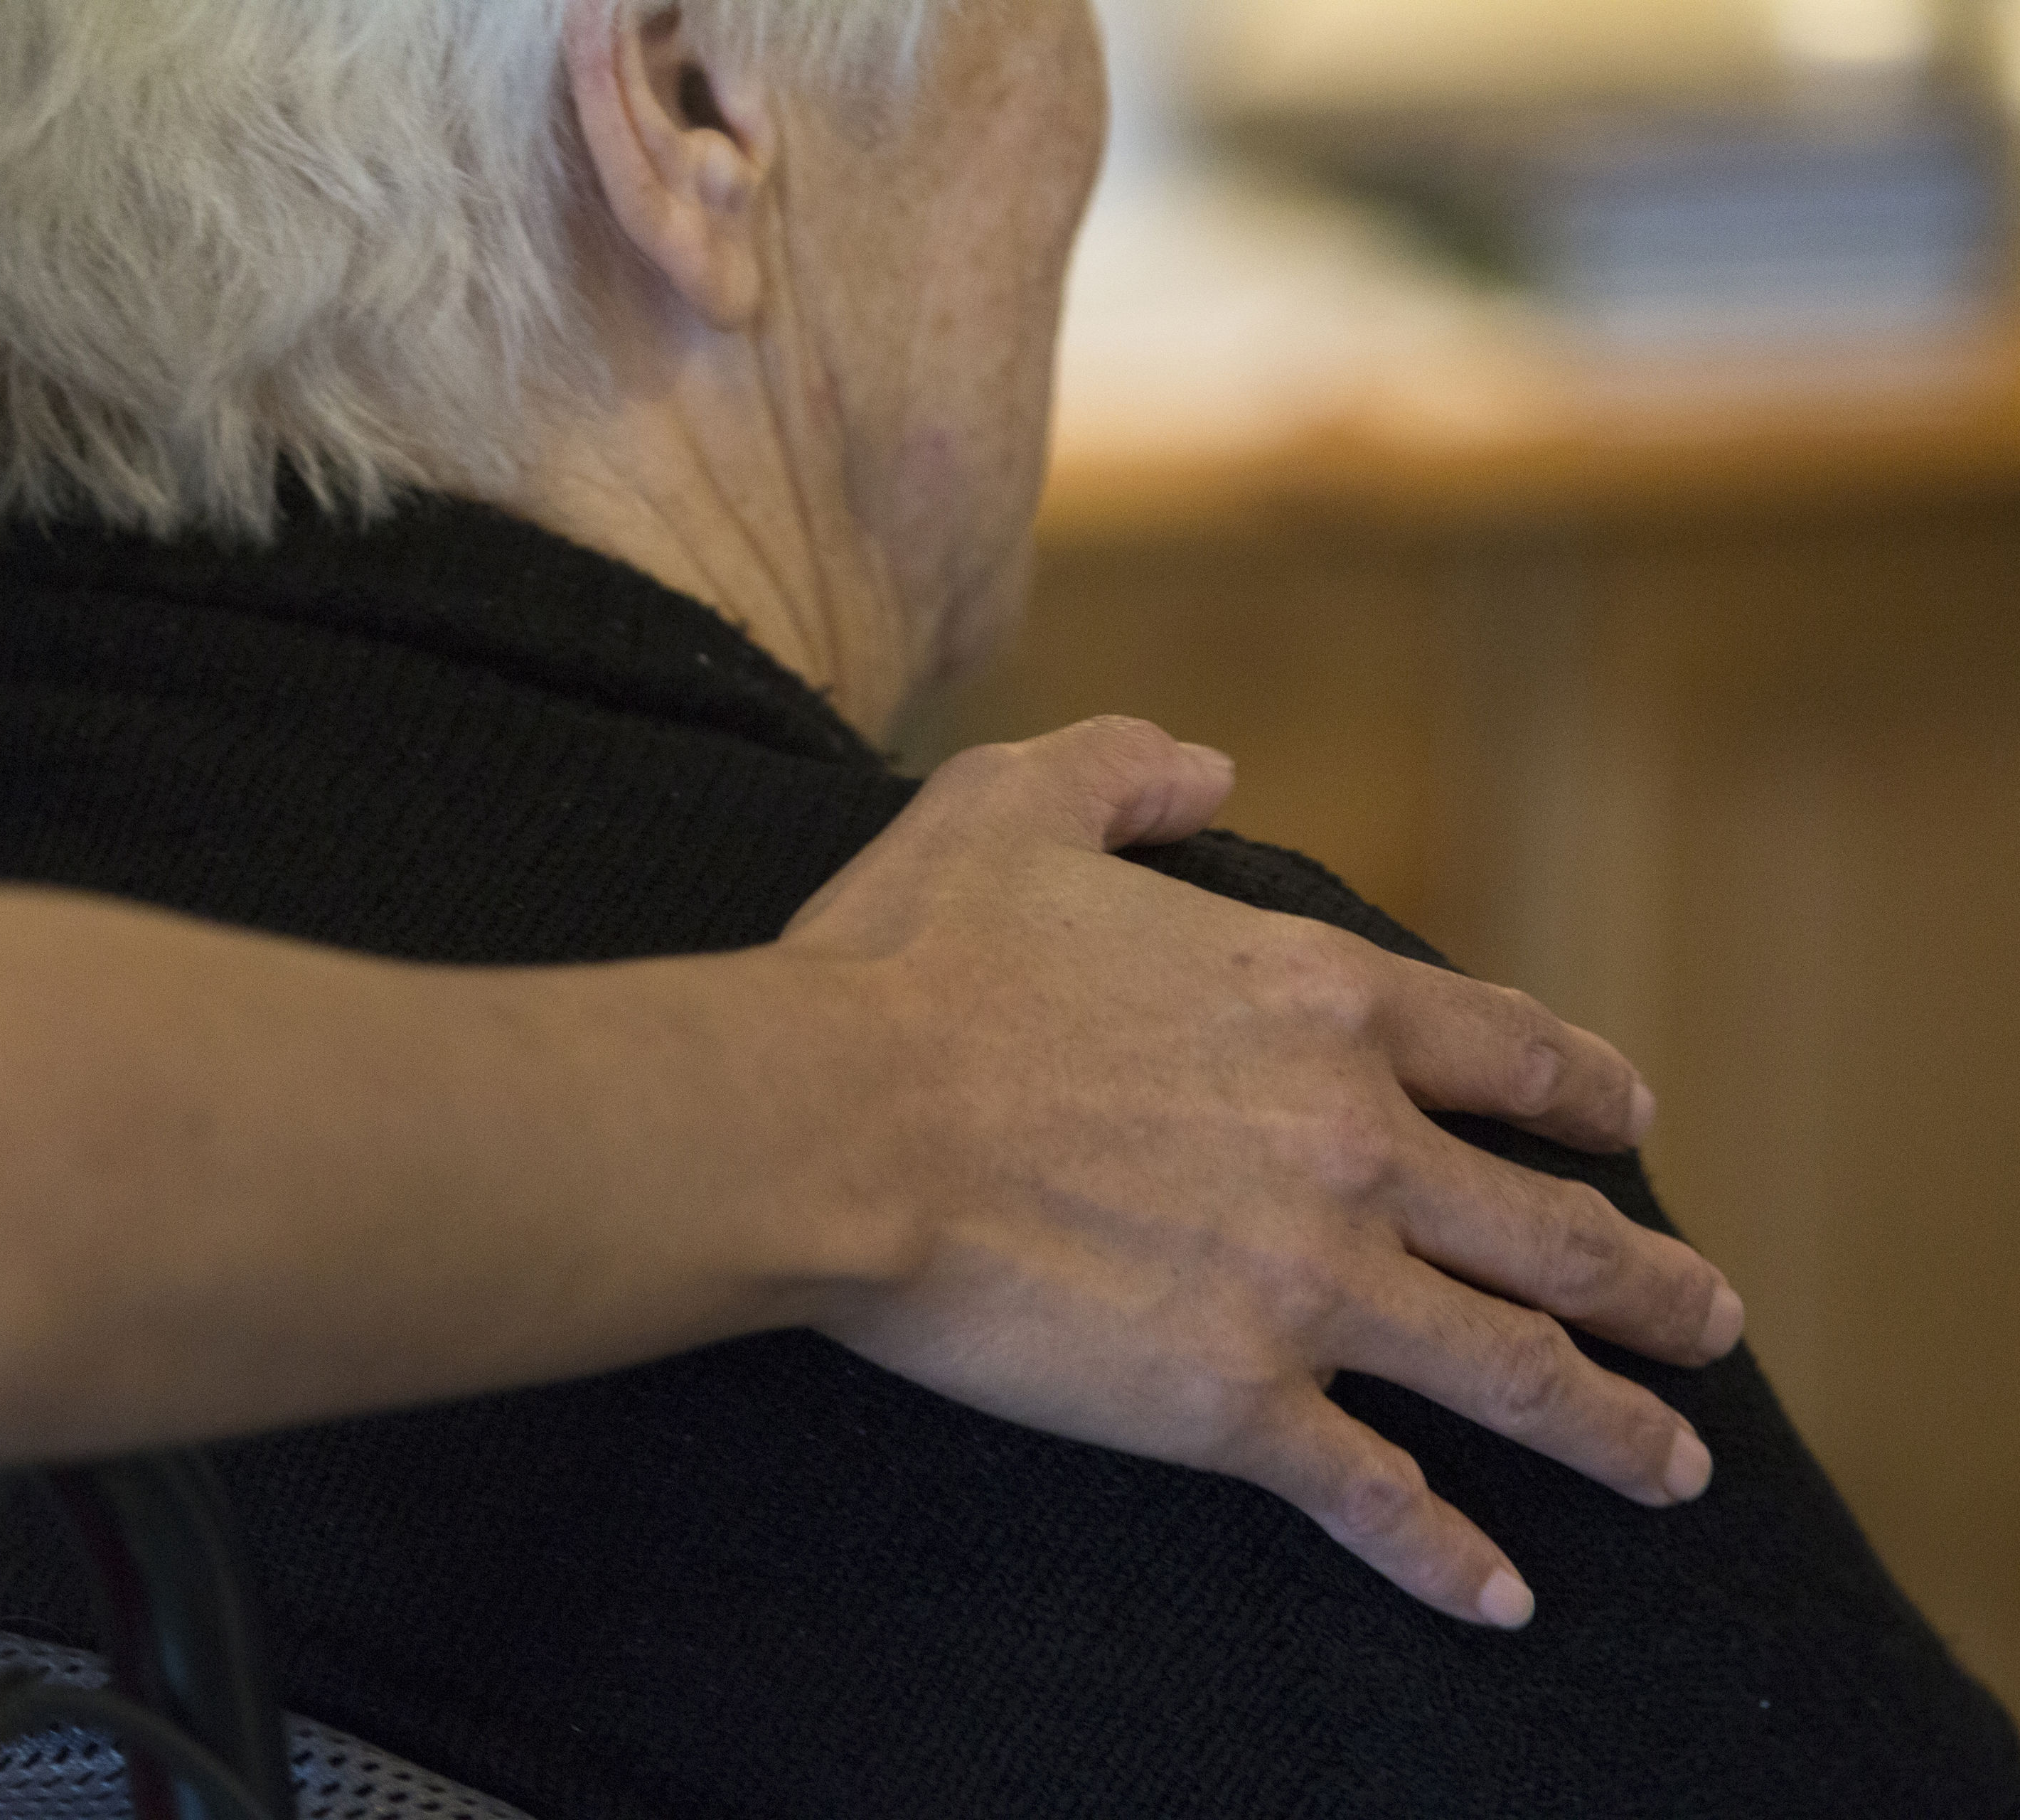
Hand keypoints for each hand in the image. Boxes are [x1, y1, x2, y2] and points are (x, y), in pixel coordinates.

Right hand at [792, 717, 1740, 1628]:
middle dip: (1651, 1283)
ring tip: (1676, 1468)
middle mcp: (1354, 1146)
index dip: (1590, 1095)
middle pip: (1557, 1229)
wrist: (833, 1122)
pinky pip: (1377, 1496)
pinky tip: (1503, 1600)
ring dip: (1612, 1425)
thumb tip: (1208, 769)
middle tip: (1709, 1322)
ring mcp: (1311, 1285)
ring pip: (1514, 1370)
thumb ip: (1125, 770)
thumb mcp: (1012, 804)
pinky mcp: (1236, 1403)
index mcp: (1318, 1002)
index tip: (1631, 1131)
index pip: (1513, 1053)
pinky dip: (1449, 1557)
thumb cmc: (909, 965)